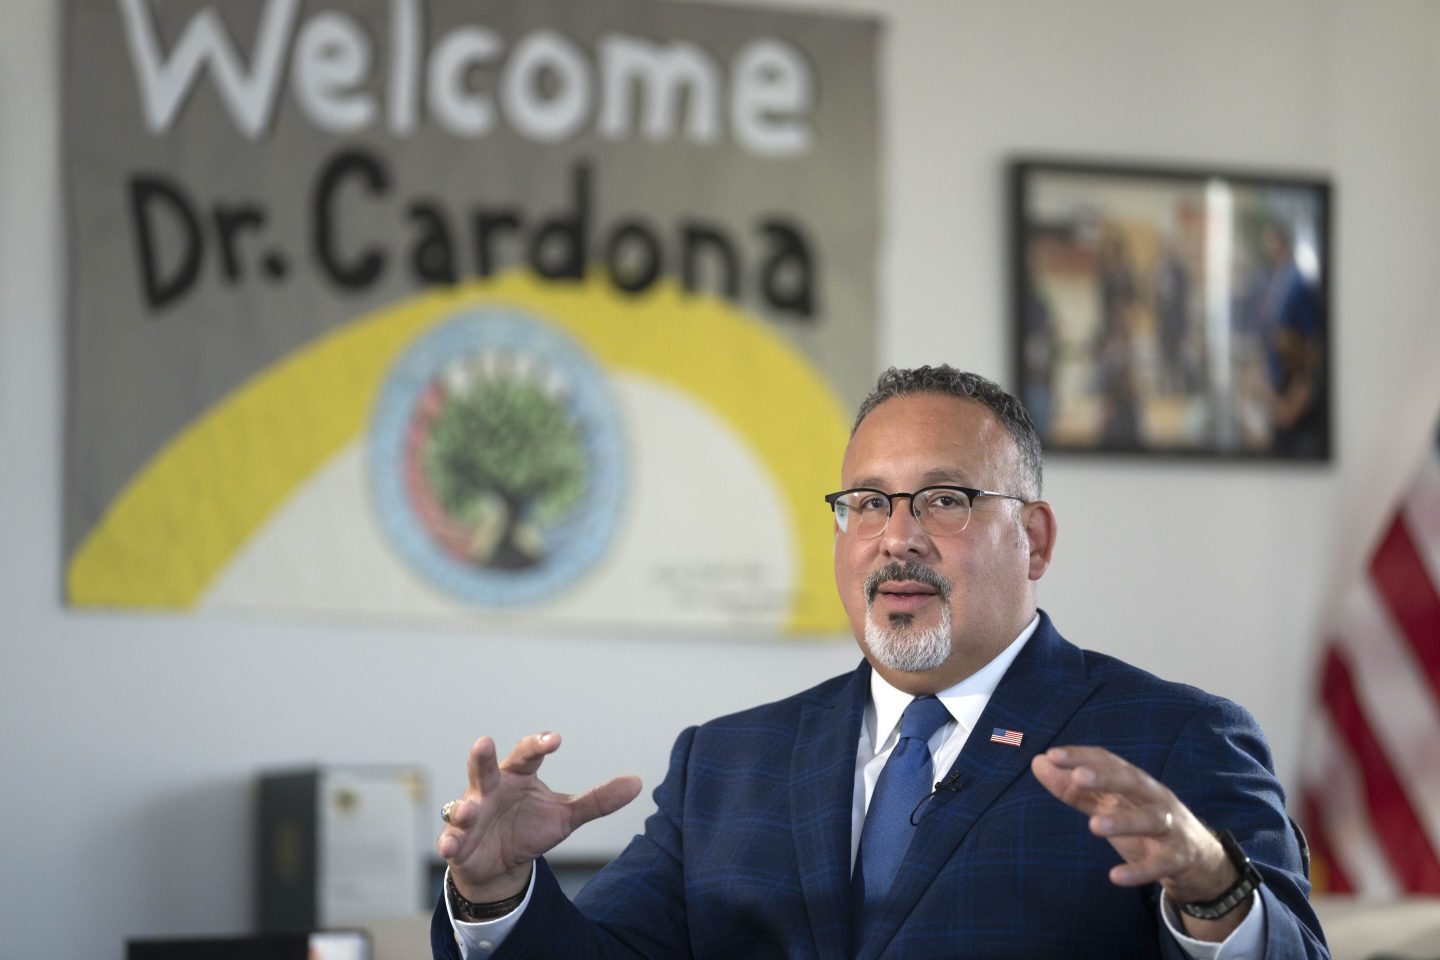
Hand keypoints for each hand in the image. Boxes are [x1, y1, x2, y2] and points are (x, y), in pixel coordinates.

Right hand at [436, 733, 641, 901]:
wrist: (502, 863)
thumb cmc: (530, 826)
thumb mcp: (566, 815)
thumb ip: (597, 799)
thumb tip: (637, 783)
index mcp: (517, 776)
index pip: (527, 754)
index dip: (538, 744)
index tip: (555, 740)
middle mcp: (490, 789)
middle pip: (484, 768)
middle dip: (482, 756)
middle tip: (485, 742)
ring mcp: (471, 815)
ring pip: (463, 805)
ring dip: (463, 808)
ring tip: (468, 810)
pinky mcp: (458, 842)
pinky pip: (451, 840)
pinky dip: (449, 842)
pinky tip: (451, 846)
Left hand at [1030, 746, 1248, 940]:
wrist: (1200, 861)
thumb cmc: (1145, 826)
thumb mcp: (1110, 806)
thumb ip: (1075, 789)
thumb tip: (1038, 762)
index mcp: (1135, 783)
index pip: (1109, 761)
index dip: (1082, 757)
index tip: (1052, 755)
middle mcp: (1155, 798)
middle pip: (1133, 782)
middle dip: (1107, 777)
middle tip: (1078, 776)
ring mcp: (1171, 828)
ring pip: (1152, 819)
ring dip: (1124, 821)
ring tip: (1094, 825)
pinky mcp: (1180, 858)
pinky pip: (1161, 863)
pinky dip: (1141, 871)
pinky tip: (1115, 876)